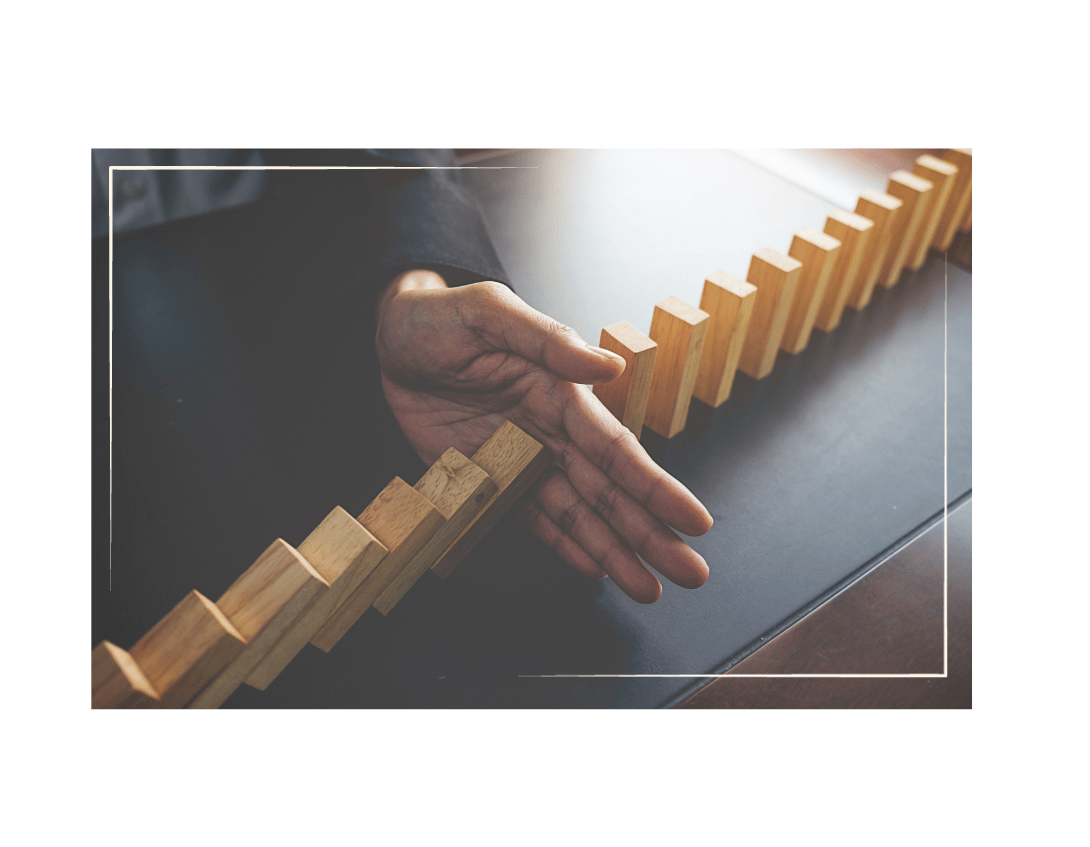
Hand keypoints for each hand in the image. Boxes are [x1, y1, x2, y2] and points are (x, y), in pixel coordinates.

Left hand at [376, 270, 712, 602]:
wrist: (391, 339)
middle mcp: (550, 432)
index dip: (654, 487)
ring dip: (613, 551)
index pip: (616, 449)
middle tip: (689, 574)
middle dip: (649, 534)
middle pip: (608, 492)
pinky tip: (594, 568)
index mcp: (560, 393)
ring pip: (577, 514)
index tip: (693, 520)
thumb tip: (609, 367)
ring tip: (648, 589)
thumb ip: (547, 341)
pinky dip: (562, 544)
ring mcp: (521, 460)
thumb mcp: (489, 314)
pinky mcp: (489, 479)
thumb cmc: (441, 318)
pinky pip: (530, 518)